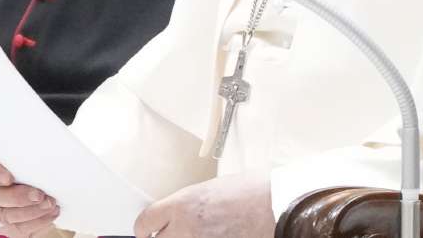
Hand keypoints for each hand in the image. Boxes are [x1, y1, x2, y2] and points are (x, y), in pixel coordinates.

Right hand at [0, 151, 60, 237]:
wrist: (32, 185)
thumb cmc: (27, 165)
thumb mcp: (24, 156)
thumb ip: (27, 154)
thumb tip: (46, 153)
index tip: (9, 178)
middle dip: (18, 198)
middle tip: (39, 195)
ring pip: (6, 216)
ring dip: (31, 211)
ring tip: (49, 203)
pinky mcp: (7, 227)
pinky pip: (19, 229)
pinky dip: (38, 221)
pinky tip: (51, 213)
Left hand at [133, 172, 273, 237]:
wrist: (279, 205)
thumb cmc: (254, 190)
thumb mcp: (213, 189)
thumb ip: (191, 204)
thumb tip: (181, 215)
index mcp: (183, 204)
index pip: (145, 222)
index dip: (144, 228)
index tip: (146, 231)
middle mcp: (186, 228)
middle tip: (171, 235)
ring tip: (200, 234)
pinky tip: (217, 237)